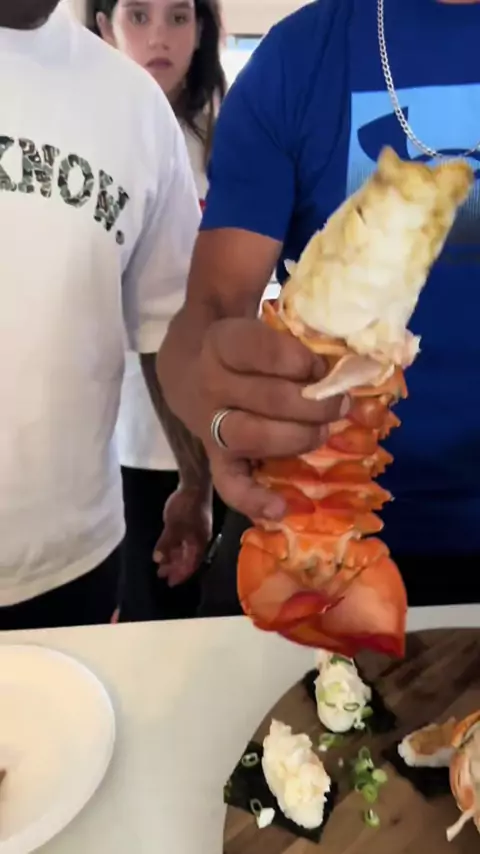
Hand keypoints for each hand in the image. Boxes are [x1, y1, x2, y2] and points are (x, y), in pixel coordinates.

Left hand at [154, 487, 211, 586]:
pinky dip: (176, 547)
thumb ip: (166, 543)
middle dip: (175, 568)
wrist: (195, 484)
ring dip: (174, 557)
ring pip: (186, 550)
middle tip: (161, 574)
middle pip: (189, 559)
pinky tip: (168, 547)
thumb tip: (158, 560)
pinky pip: (185, 541)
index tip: (169, 583)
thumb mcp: (173, 526)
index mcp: (198, 543)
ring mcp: (198, 531)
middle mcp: (200, 540)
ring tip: (161, 563)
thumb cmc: (185, 506)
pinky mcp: (194, 523)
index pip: (190, 565)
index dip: (180, 575)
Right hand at [195, 318, 348, 520]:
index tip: (319, 364)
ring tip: (322, 432)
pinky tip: (280, 508)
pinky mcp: (214, 457)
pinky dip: (253, 500)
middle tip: (339, 403)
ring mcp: (211, 425)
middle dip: (313, 403)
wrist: (188, 369)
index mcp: (222, 343)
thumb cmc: (242, 346)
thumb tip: (351, 349)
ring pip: (253, 437)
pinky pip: (229, 484)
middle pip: (266, 398)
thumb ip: (295, 333)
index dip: (297, 359)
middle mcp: (211, 385)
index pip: (258, 349)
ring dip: (297, 438)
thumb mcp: (258, 325)